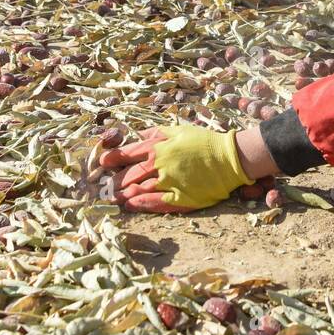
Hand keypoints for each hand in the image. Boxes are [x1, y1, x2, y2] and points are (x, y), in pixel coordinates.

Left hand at [98, 124, 250, 211]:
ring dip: (123, 195)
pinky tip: (130, 205)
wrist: (230, 159)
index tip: (102, 163)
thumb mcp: (179, 130)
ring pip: (139, 190)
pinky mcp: (179, 199)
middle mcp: (160, 166)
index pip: (128, 154)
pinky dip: (140, 204)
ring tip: (112, 198)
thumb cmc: (205, 142)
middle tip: (103, 187)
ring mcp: (169, 183)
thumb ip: (156, 132)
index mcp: (159, 148)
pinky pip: (155, 203)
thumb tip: (138, 134)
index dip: (113, 159)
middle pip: (130, 175)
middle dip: (114, 181)